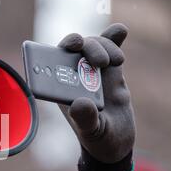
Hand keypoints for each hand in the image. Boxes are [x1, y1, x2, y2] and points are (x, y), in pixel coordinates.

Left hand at [58, 23, 134, 170]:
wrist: (116, 140)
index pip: (50, 63)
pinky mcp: (108, 68)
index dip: (56, 50)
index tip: (71, 46)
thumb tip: (79, 102)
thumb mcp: (92, 132)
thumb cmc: (98, 137)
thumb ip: (85, 119)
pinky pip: (109, 47)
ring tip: (118, 61)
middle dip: (85, 46)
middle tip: (100, 61)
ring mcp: (90, 70)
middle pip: (72, 49)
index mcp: (60, 89)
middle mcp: (72, 76)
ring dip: (103, 46)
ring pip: (91, 45)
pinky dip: (113, 37)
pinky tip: (120, 31)